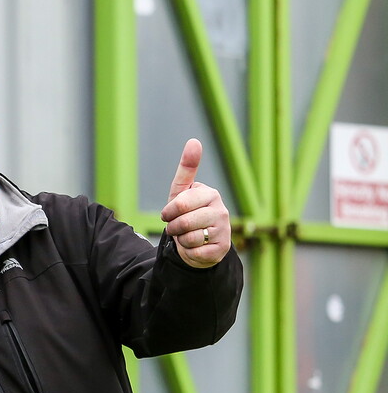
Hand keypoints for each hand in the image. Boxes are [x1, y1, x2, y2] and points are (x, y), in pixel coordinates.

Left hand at [160, 138, 230, 267]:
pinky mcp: (222, 249)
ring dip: (181, 239)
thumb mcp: (182, 191)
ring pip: (189, 238)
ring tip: (187, 236)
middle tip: (176, 227)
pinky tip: (195, 247)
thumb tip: (195, 140)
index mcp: (210, 194)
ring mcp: (224, 230)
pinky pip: (195, 252)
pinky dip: (189, 252)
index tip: (168, 214)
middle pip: (183, 222)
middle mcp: (221, 211)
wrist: (197, 243)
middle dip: (173, 227)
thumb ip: (187, 167)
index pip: (180, 204)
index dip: (168, 212)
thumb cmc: (187, 213)